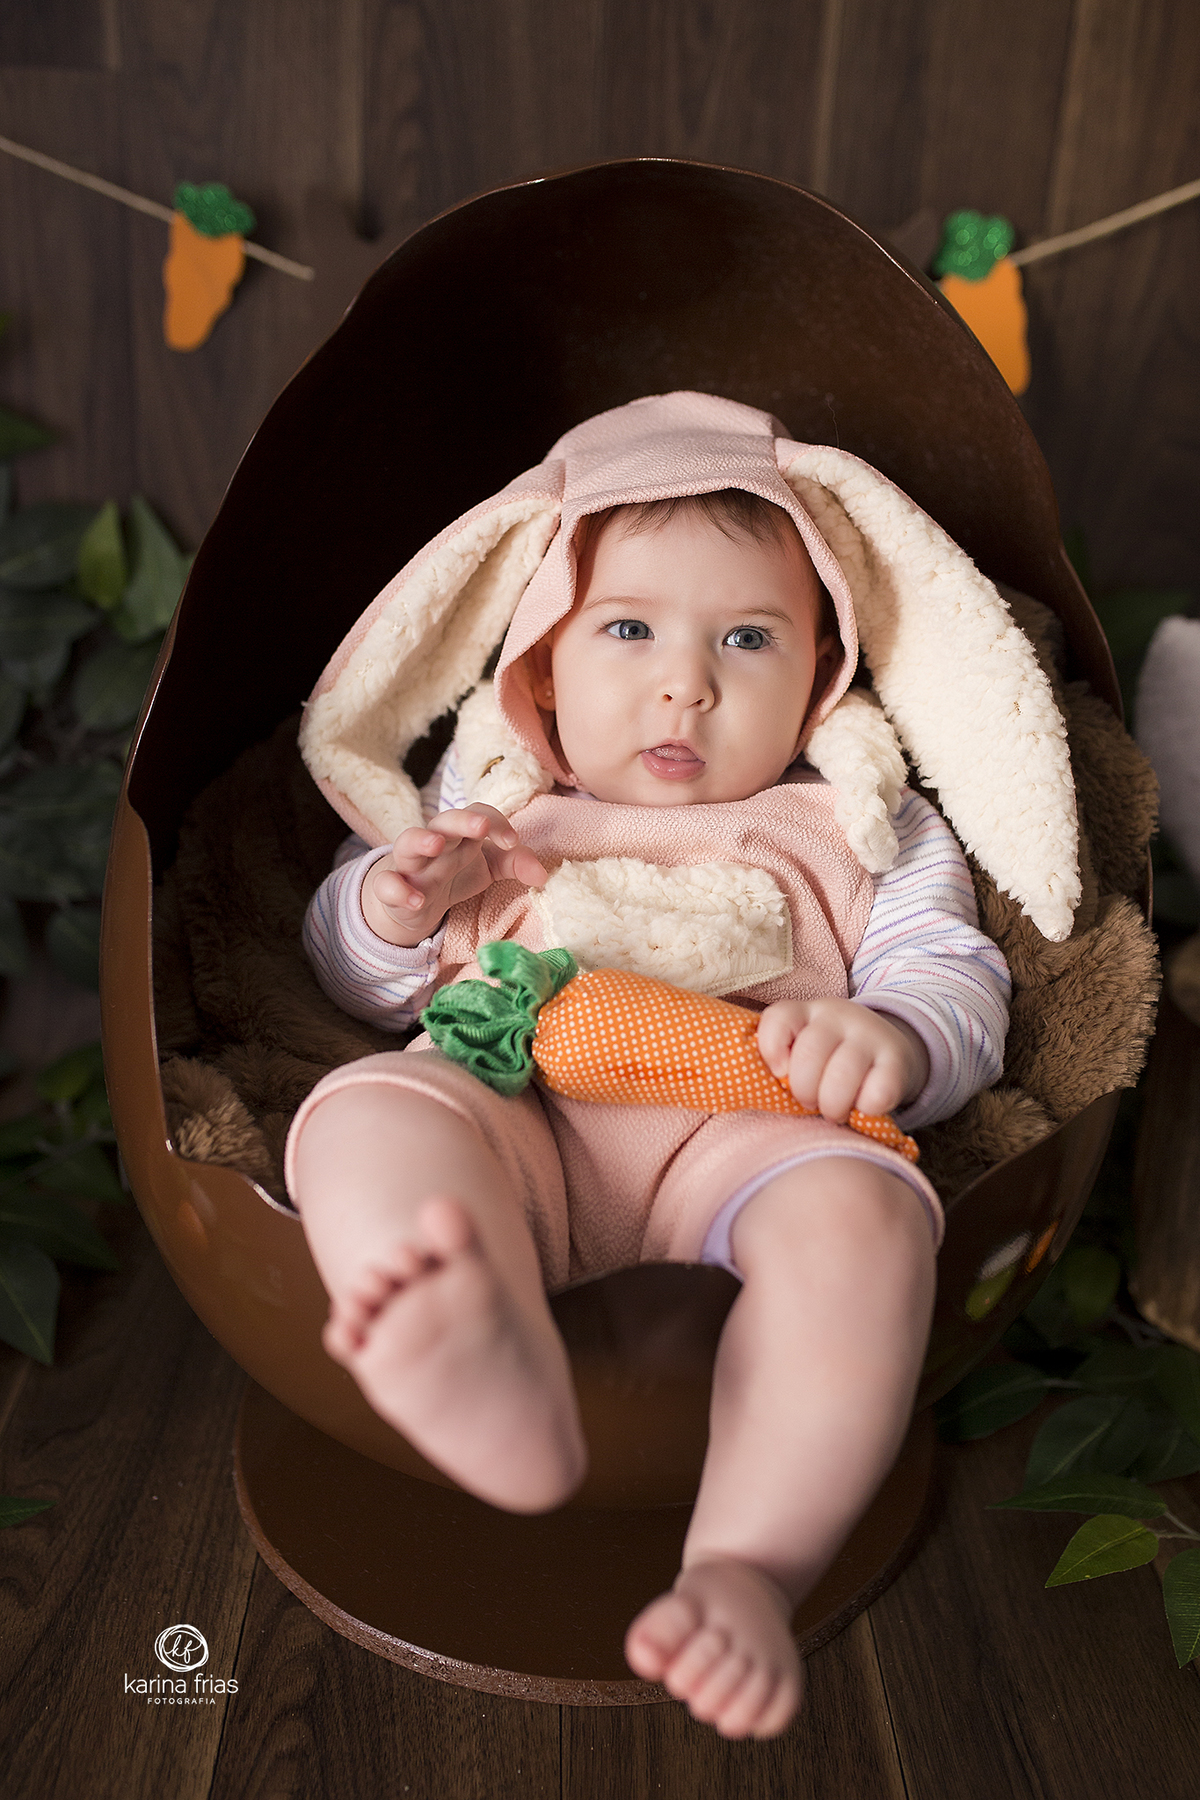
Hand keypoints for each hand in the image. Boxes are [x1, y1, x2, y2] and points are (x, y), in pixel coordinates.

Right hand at [362, 805, 547, 946]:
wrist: (412, 900)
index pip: (477, 814)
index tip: (512, 841)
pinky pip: (387, 885)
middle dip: (461, 821)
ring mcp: (410, 864)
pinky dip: (398, 890)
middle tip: (480, 827)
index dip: (496, 823)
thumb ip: (514, 864)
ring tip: (435, 846)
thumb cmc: (454, 873)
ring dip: (420, 841)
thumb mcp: (487, 869)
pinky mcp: (391, 889)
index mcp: (460, 833)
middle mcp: (434, 842)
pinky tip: (416, 900)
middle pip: (443, 821)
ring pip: (407, 843)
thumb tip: (543, 874)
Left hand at [756, 998, 929, 1122]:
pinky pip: (877, 1093)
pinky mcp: (898, 1061)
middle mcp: (837, 1016)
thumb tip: (748, 1088)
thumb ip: (779, 1059)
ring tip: (834, 1111)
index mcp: (805, 1011)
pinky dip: (866, 1108)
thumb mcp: (802, 1047)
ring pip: (842, 1076)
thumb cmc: (830, 1058)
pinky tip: (864, 1105)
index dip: (771, 1049)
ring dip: (833, 1105)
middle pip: (809, 1054)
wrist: (890, 1049)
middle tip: (810, 1103)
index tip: (779, 1073)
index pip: (779, 1017)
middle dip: (803, 1091)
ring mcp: (869, 1036)